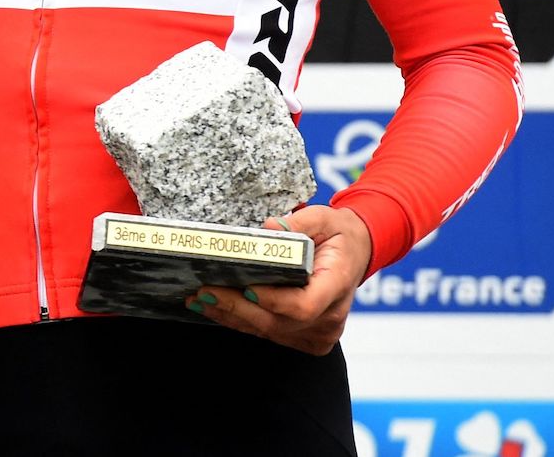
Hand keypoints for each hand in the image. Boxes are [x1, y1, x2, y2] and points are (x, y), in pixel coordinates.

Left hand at [187, 205, 374, 353]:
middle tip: (204, 291)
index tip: (245, 287)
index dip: (272, 300)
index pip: (304, 305)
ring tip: (199, 299)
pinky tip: (214, 308)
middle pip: (278, 322)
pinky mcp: (305, 337)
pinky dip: (239, 321)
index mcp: (338, 285)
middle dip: (237, 308)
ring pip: (268, 331)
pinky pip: (268, 333)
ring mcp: (319, 332)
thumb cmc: (337, 234)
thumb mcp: (324, 217)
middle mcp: (330, 316)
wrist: (355, 252)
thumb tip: (269, 228)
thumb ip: (299, 222)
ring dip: (231, 316)